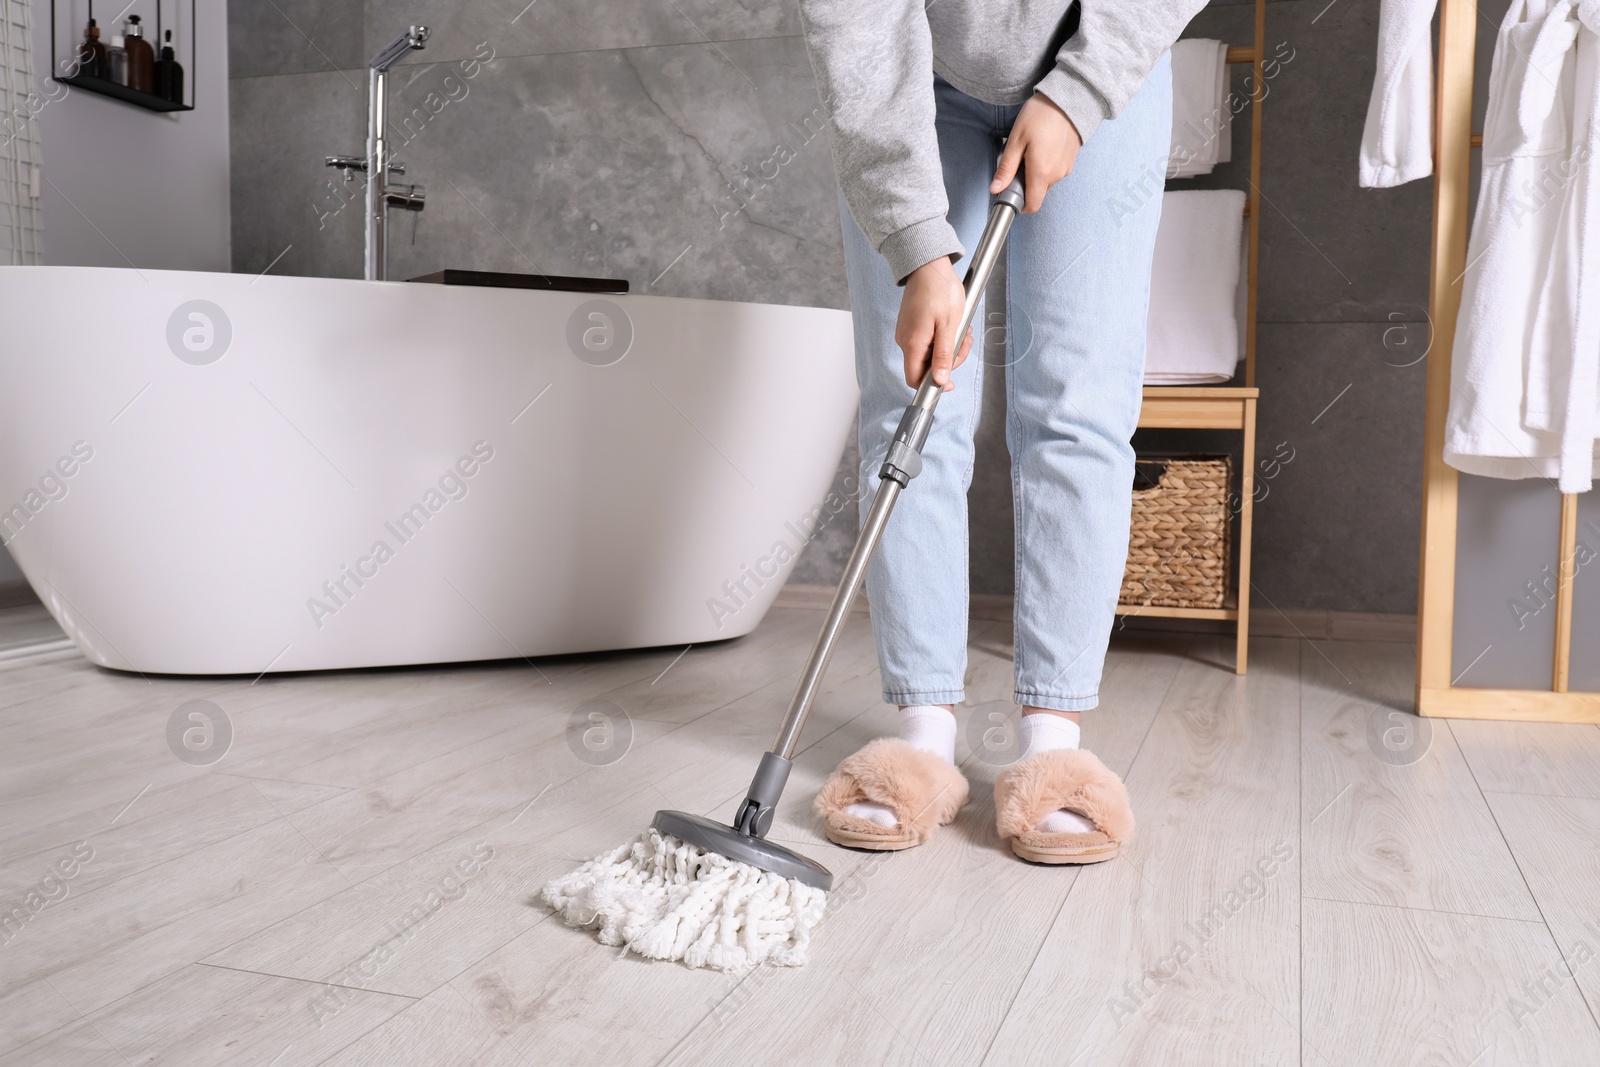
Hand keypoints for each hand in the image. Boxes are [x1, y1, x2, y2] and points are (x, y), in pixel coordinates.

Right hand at [896, 257, 973, 390]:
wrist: (928, 265)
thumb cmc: (940, 290)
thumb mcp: (949, 326)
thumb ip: (943, 356)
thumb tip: (939, 381)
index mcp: (913, 343)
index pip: (915, 379)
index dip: (932, 385)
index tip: (950, 381)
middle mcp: (905, 341)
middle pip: (925, 367)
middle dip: (949, 360)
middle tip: (964, 344)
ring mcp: (907, 332)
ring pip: (929, 353)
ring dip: (949, 347)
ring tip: (963, 331)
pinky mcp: (911, 325)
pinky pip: (927, 341)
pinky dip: (942, 338)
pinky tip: (953, 326)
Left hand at [990, 93, 1082, 213]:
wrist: (1069, 98)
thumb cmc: (1041, 115)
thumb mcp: (1016, 140)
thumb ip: (1006, 168)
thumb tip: (995, 189)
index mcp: (1041, 173)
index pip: (1032, 205)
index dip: (1019, 205)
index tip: (1010, 194)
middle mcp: (1056, 175)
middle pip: (1037, 192)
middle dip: (1024, 184)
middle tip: (1017, 161)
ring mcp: (1066, 168)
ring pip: (1046, 182)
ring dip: (1035, 174)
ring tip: (1031, 150)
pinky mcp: (1071, 160)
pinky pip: (1055, 171)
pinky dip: (1046, 166)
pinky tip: (1042, 147)